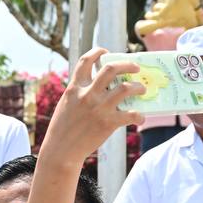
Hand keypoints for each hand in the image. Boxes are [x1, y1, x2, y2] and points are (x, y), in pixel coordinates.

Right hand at [40, 48, 144, 165]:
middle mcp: (87, 95)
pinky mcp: (108, 123)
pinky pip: (131, 114)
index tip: (106, 51)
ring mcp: (99, 108)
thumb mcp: (66, 105)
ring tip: (142, 89)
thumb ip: (80, 93)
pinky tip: (139, 117)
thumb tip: (97, 86)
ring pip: (126, 88)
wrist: (60, 151)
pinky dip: (139, 115)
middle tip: (136, 68)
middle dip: (127, 64)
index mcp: (74, 88)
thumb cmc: (63, 129)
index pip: (86, 61)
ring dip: (138, 87)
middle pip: (111, 69)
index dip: (97, 52)